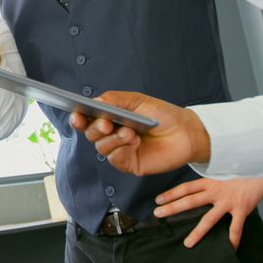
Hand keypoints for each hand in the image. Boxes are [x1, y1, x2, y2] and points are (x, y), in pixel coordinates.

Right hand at [70, 91, 209, 175]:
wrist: (185, 132)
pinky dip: (122, 150)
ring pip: (101, 147)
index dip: (78, 118)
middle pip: (90, 134)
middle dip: (96, 128)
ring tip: (130, 133)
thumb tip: (95, 101)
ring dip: (113, 139)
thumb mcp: (137, 101)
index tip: (76, 115)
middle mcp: (112, 134)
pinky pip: (115, 159)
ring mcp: (120, 150)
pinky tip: (135, 143)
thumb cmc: (162, 115)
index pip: (87, 119)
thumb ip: (114, 99)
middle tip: (107, 123)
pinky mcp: (129, 163)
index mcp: (111, 117)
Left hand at [153, 176, 262, 249]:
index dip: (171, 193)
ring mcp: (228, 200)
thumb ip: (215, 178)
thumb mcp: (225, 170)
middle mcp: (216, 191)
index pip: (186, 188)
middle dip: (173, 208)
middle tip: (158, 214)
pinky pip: (236, 227)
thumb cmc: (245, 166)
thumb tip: (207, 185)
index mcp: (211, 181)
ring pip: (209, 218)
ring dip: (198, 232)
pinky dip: (233, 239)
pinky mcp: (242, 208)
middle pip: (190, 201)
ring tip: (188, 243)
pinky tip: (230, 249)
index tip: (158, 200)